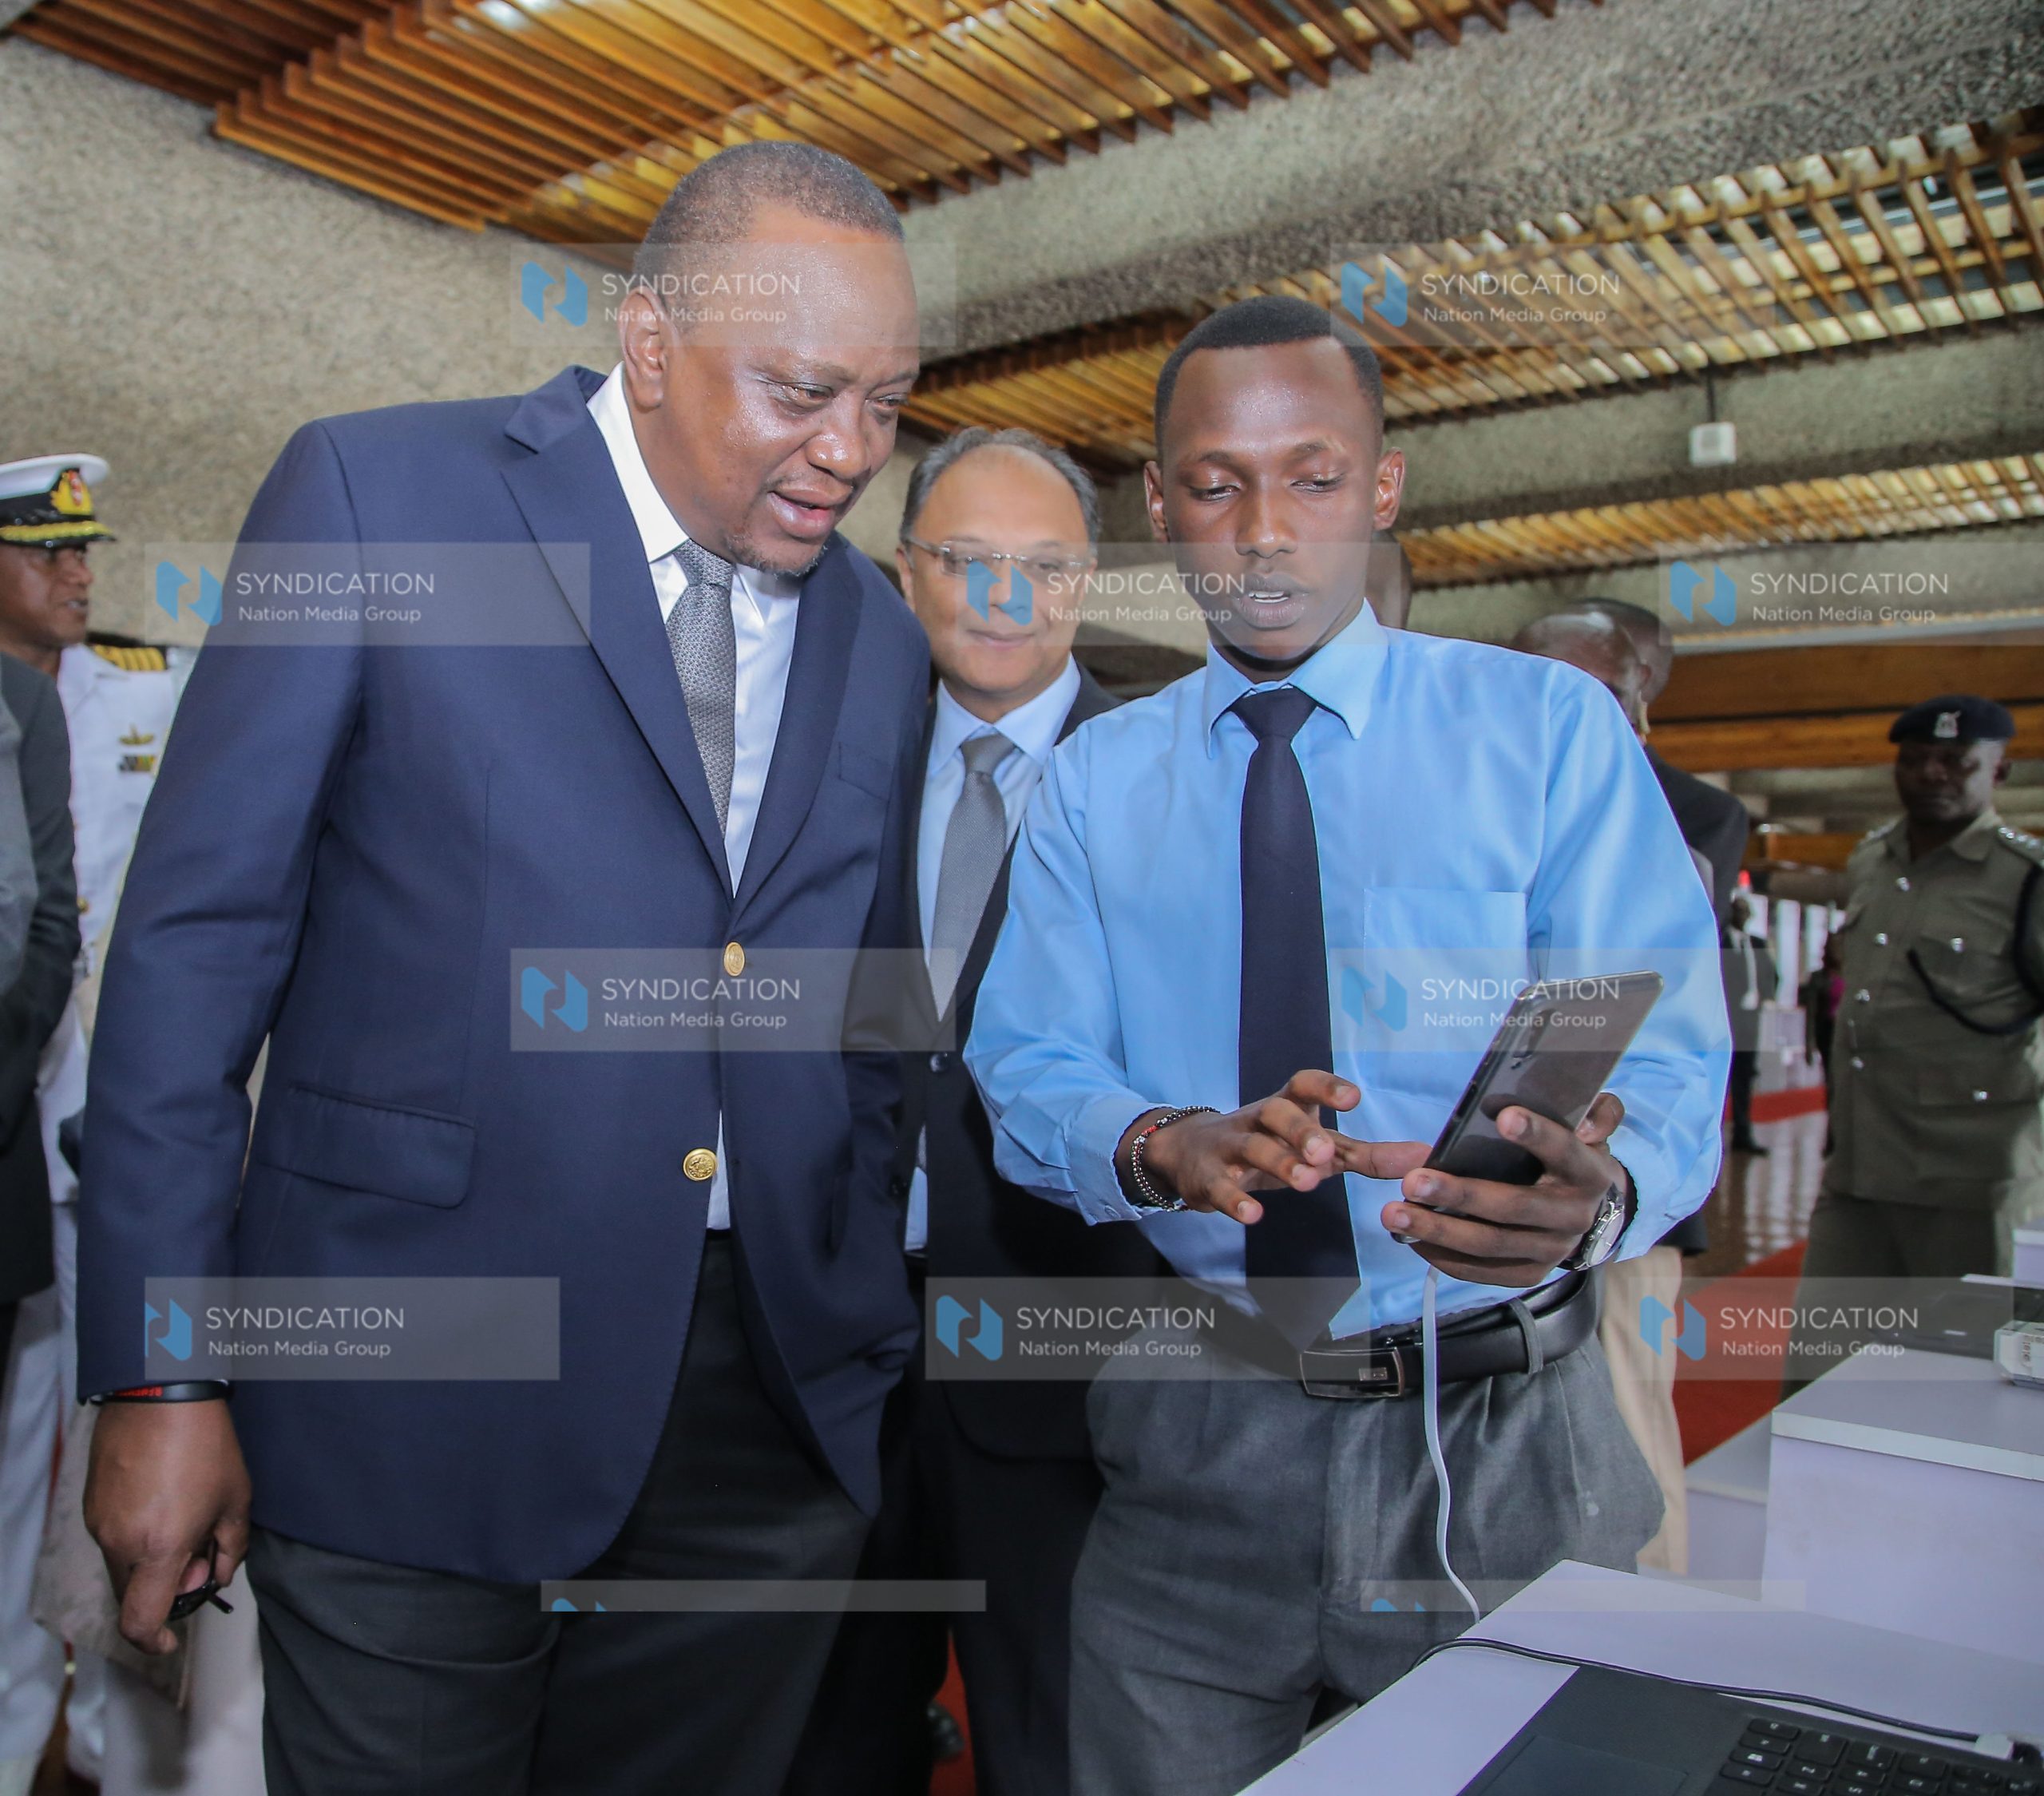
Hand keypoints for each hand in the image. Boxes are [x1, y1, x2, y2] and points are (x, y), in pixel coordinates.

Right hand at [85, 1400, 251, 1654]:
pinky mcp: (92, 1504)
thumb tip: (219, 1575)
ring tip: (185, 1515)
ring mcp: (100, 1523)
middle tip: (199, 1551)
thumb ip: (231, 1548)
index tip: (171, 1640)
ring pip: (124, 1564)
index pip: (140, 1621)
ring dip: (153, 1559)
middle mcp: (119, 1542)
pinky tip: (165, 1500)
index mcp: (156, 1550)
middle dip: (167, 1586)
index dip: (155, 1642)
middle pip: (135, 1592)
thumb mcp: (236, 1500)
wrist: (160, 1395)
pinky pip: (114, 1536)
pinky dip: (138, 1536)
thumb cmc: (205, 1444)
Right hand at [1119, 1071, 1429, 1223]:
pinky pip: (1221, 1187)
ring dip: (1279, 1163)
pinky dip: (1236, 1200)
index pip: (1303, 1084)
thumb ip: (1365, 1154)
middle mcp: (1258, 1119)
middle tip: (1325, 1154)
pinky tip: (1253, 1215)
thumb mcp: (1316, 1147)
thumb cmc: (1269, 1147)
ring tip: (1306, 1182)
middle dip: (1301, 1130)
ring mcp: (1231, 1147)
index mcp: (1286, 1106)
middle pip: (1276, 1113)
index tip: (1353, 1098)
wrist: (1191, 1155)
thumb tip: (1422, 1158)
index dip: (1326, 1088)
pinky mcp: (1209, 1179)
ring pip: (1252, 1147)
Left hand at [1383, 1092, 1628, 1287]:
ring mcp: (1550, 1251)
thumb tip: (1587, 1121)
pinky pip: (1481, 1271)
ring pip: (1491, 1244)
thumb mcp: (1592, 1127)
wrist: (1590, 1212)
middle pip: (1515, 1207)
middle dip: (1461, 1196)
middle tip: (1413, 1182)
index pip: (1565, 1151)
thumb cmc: (1572, 1157)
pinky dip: (1443, 1256)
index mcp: (1588, 1172)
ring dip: (1439, 1231)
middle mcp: (1572, 1217)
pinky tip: (1410, 1239)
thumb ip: (1598, 1113)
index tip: (1504, 1117)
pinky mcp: (1529, 1274)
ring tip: (1395, 1214)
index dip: (1537, 1135)